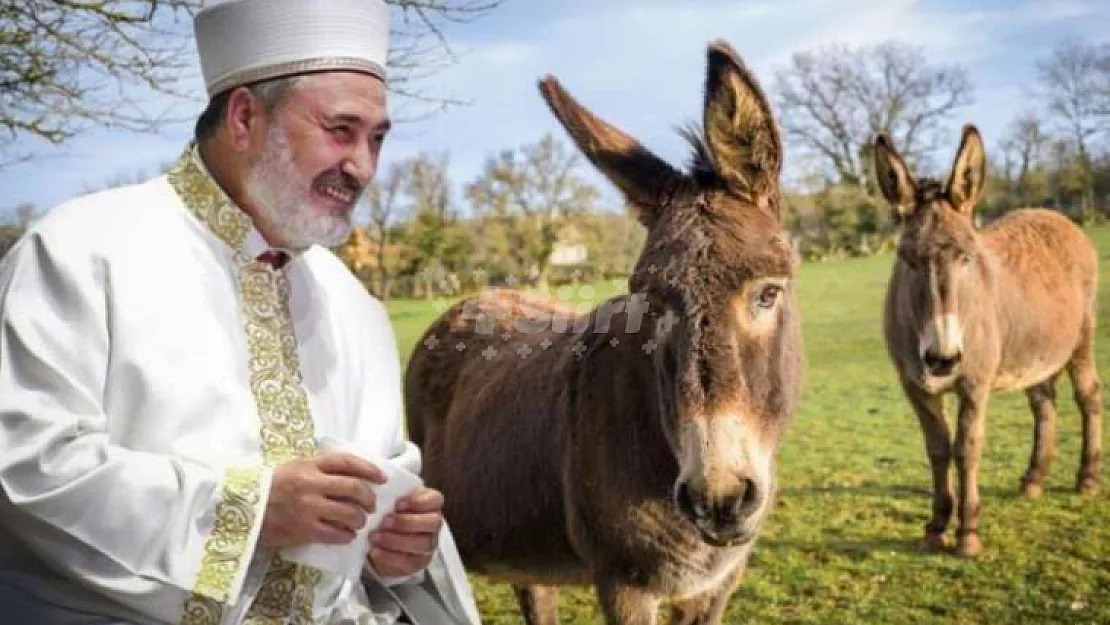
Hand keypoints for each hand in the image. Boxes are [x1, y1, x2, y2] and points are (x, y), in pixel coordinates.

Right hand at [259, 452, 386, 549]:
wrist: (245, 508)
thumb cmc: (272, 486)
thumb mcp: (295, 467)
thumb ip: (320, 468)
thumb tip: (354, 473)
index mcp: (309, 464)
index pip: (347, 462)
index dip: (369, 468)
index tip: (382, 477)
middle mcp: (311, 483)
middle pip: (354, 488)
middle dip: (369, 498)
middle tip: (371, 505)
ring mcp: (307, 507)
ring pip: (349, 513)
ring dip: (360, 519)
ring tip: (359, 522)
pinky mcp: (303, 529)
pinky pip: (335, 534)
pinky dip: (346, 536)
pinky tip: (347, 535)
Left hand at [366, 487, 443, 578]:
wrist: (381, 539)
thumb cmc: (389, 513)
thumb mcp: (392, 501)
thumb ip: (391, 496)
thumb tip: (380, 492)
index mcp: (431, 505)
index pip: (435, 500)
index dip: (418, 502)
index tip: (397, 504)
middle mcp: (434, 525)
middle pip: (433, 523)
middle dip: (407, 522)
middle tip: (385, 521)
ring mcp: (429, 544)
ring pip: (423, 544)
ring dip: (397, 540)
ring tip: (376, 537)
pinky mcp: (418, 563)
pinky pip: (409, 562)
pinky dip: (390, 557)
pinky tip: (375, 550)